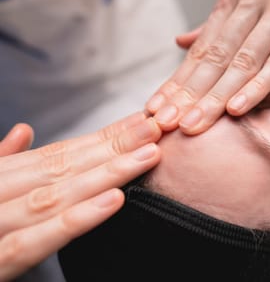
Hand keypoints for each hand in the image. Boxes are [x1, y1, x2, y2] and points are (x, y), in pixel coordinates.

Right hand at [0, 112, 161, 280]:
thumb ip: (0, 165)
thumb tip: (23, 132)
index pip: (58, 154)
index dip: (103, 137)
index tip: (141, 123)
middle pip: (63, 166)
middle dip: (114, 146)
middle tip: (158, 128)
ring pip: (54, 195)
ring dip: (105, 173)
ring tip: (147, 156)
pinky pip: (33, 241)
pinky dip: (74, 219)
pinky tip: (112, 201)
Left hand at [146, 0, 269, 133]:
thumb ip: (220, 22)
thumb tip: (180, 43)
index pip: (202, 45)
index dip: (178, 79)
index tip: (158, 108)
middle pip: (217, 55)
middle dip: (189, 94)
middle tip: (168, 124)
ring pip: (244, 60)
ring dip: (217, 96)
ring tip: (195, 123)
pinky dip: (257, 85)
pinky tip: (237, 107)